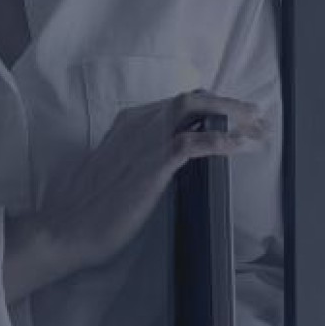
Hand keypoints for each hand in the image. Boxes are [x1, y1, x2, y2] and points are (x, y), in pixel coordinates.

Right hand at [5, 90, 267, 298]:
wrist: (67, 227)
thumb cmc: (89, 207)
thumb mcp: (118, 170)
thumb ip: (141, 158)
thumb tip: (170, 164)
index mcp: (129, 122)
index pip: (176, 102)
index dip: (209, 104)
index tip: (234, 113)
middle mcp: (138, 122)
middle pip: (192, 98)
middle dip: (228, 103)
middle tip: (256, 116)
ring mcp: (145, 140)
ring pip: (196, 109)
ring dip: (232, 114)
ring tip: (258, 127)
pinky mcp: (153, 164)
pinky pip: (195, 142)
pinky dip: (222, 139)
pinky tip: (241, 145)